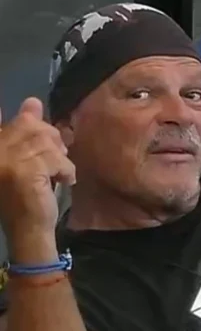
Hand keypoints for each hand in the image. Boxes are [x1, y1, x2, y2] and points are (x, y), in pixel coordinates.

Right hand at [0, 98, 75, 253]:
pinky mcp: (24, 172)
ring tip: (57, 173)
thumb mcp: (22, 160)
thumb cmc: (24, 196)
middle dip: (51, 141)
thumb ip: (23, 131)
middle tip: (55, 159)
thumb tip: (33, 101)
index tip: (34, 110)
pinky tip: (63, 180)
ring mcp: (6, 161)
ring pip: (46, 143)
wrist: (26, 229)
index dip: (28, 119)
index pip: (13, 122)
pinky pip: (55, 158)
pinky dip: (65, 169)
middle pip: (32, 128)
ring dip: (59, 158)